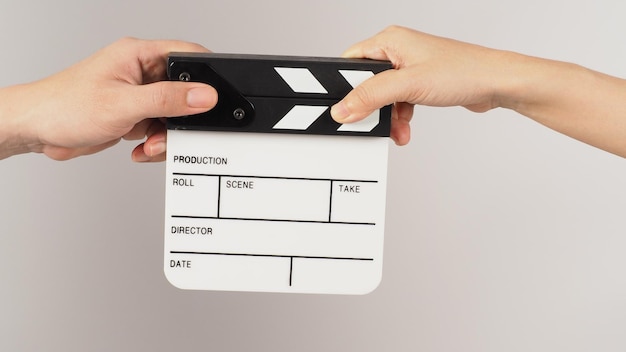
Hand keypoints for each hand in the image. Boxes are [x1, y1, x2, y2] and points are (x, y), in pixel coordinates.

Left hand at [2, 37, 216, 160]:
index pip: (186, 55)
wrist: (36, 130)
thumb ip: (168, 100)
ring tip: (148, 144)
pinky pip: (158, 130)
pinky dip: (154, 143)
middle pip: (184, 92)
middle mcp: (140, 72)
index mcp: (138, 55)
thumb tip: (204, 95)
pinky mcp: (133, 115)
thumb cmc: (64, 106)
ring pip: (172, 116)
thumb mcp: (124, 104)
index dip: (206, 76)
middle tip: (171, 132)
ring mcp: (137, 95)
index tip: (214, 100)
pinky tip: (139, 148)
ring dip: (165, 136)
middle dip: (182, 118)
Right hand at [331, 26, 507, 144]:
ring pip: (382, 97)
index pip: (349, 62)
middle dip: (370, 108)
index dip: (344, 87)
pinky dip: (399, 118)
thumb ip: (371, 96)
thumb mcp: (409, 85)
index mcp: (389, 40)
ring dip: (387, 117)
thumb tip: (343, 108)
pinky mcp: (419, 82)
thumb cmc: (463, 71)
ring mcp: (409, 67)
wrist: (497, 84)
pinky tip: (406, 128)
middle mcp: (397, 51)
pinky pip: (397, 103)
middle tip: (373, 122)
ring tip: (397, 129)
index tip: (344, 110)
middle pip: (365, 83)